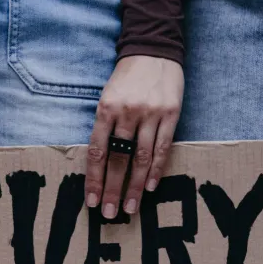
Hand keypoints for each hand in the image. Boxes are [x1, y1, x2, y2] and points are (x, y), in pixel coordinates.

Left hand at [86, 55, 183, 218]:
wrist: (154, 50)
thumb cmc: (127, 78)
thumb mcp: (108, 96)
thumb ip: (105, 126)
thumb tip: (100, 162)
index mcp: (106, 109)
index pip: (97, 151)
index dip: (94, 179)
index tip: (91, 200)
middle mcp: (127, 113)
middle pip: (118, 159)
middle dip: (113, 189)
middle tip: (109, 213)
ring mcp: (150, 114)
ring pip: (141, 158)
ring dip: (135, 186)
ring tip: (131, 208)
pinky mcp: (170, 114)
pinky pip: (162, 148)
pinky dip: (156, 169)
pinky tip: (150, 187)